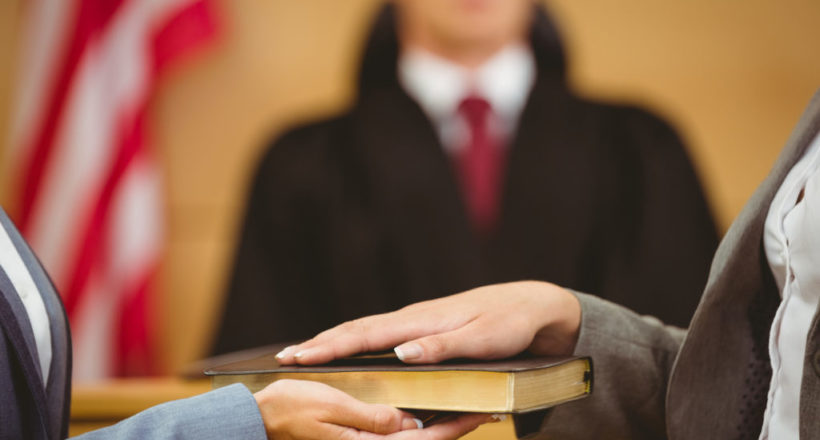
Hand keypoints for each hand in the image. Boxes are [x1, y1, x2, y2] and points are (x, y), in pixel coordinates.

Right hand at [254, 379, 490, 439]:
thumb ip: (372, 418)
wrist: (256, 417)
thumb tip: (409, 423)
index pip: (422, 437)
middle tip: (484, 408)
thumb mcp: (330, 408)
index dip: (455, 426)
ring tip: (463, 405)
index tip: (483, 413)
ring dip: (434, 423)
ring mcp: (362, 438)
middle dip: (452, 425)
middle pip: (420, 438)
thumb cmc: (287, 410)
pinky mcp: (357, 430)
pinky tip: (419, 405)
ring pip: (408, 434)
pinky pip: (391, 427)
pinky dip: (410, 420)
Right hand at [276, 281, 580, 364]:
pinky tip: (349, 347)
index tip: (298, 356)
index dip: (330, 347)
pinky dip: (355, 339)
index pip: (366, 335)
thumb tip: (400, 354)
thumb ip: (442, 347)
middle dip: (319, 343)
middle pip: (356, 329)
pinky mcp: (423, 326)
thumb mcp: (482, 339)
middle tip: (284, 357)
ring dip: (333, 340)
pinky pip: (380, 333)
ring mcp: (417, 320)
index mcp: (421, 321)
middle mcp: (413, 318)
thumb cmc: (508, 323)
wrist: (531, 304)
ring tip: (304, 352)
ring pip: (365, 329)